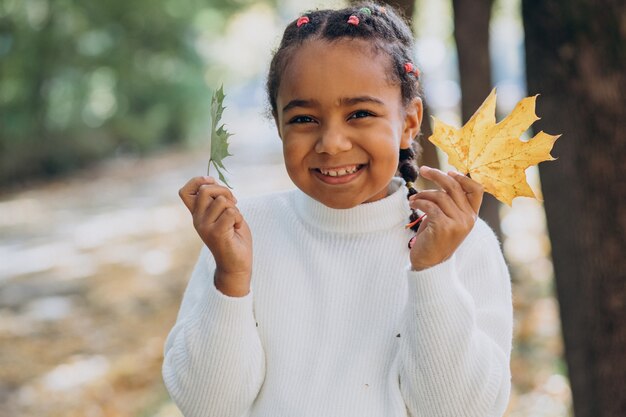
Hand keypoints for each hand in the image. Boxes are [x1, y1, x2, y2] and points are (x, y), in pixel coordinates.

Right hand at [179, 176, 251, 296]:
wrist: (237, 265)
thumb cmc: (233, 238)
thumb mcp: (224, 214)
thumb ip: (217, 200)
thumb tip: (213, 181)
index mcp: (197, 214)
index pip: (185, 191)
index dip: (197, 181)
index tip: (212, 182)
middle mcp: (197, 220)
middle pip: (204, 190)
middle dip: (223, 190)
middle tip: (233, 202)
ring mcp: (205, 227)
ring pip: (222, 201)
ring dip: (234, 208)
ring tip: (235, 220)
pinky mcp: (216, 233)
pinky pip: (231, 213)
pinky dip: (239, 218)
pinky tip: (236, 228)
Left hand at [408, 166, 482, 270]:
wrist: (430, 264)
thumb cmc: (435, 237)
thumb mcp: (447, 217)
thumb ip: (449, 201)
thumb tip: (443, 177)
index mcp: (472, 215)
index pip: (477, 189)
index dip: (463, 177)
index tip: (449, 172)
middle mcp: (468, 218)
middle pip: (454, 187)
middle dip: (437, 175)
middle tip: (423, 170)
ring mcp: (457, 223)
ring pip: (439, 196)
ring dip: (423, 194)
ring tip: (413, 199)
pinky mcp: (444, 227)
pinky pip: (430, 206)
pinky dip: (419, 202)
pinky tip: (412, 204)